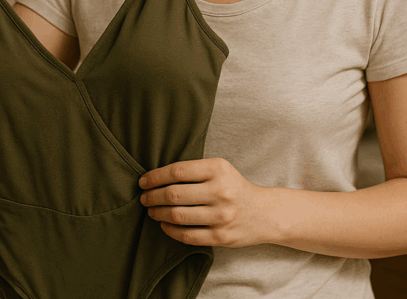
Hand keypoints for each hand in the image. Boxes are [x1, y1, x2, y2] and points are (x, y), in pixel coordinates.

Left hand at [138, 157, 272, 247]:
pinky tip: (164, 225)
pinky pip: (187, 236)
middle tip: (144, 198)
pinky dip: (170, 230)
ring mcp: (221, 216)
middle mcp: (221, 192)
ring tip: (152, 211)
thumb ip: (193, 171)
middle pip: (174, 194)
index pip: (177, 171)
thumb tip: (156, 177)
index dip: (155, 177)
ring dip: (158, 214)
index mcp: (218, 169)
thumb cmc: (234, 187)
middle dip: (152, 197)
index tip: (143, 182)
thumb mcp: (220, 169)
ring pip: (177, 216)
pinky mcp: (221, 237)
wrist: (264, 213)